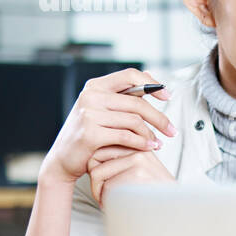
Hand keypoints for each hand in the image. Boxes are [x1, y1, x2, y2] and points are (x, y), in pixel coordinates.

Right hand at [39, 69, 176, 187]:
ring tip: (158, 143)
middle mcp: (90, 96)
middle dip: (159, 118)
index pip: (130, 75)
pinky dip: (142, 143)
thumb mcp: (102, 111)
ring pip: (134, 121)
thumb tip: (151, 78)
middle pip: (137, 103)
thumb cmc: (88, 135)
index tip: (167, 95)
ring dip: (151, 134)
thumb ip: (123, 97)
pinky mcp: (90, 133)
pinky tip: (149, 148)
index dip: (152, 84)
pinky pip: (127, 136)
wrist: (63, 160)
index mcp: (95, 86)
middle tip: (172, 130)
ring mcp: (88, 114)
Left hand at [87, 145, 175, 208]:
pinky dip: (107, 200)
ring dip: (98, 191)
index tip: (104, 183)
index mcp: (137, 146)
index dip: (96, 168)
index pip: (101, 150)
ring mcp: (138, 159)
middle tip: (102, 194)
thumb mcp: (138, 172)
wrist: (173, 210)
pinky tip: (119, 205)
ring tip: (110, 201)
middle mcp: (138, 148)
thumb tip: (91, 158)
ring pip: (97, 173)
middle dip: (94, 179)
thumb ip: (120, 162)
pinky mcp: (137, 173)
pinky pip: (107, 186)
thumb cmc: (151, 195)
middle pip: (95, 158)